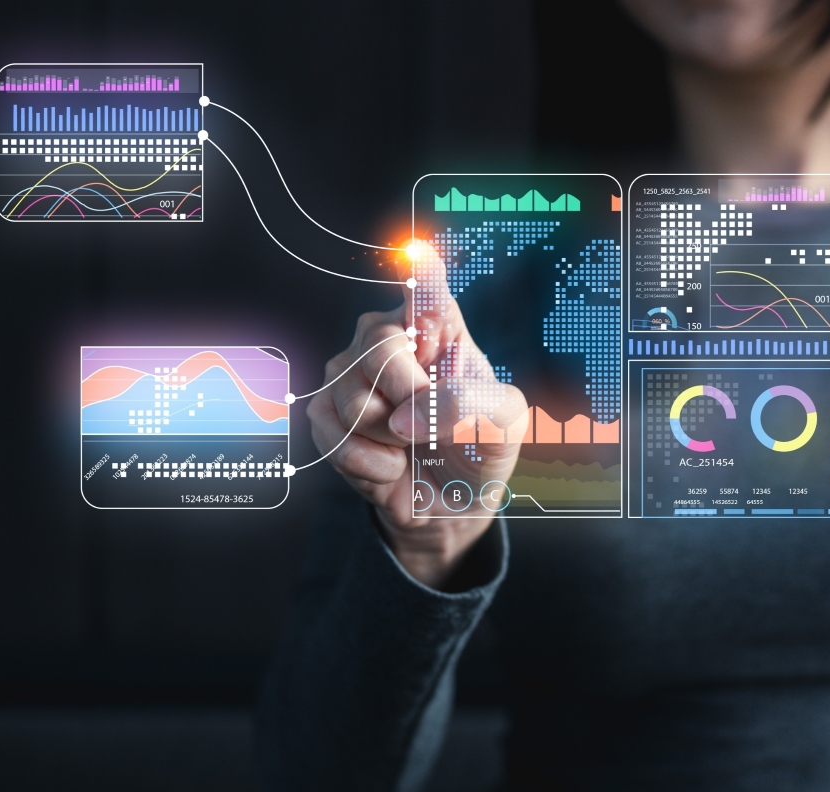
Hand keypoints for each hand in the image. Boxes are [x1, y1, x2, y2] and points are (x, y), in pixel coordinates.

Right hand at [306, 244, 525, 589]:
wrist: (451, 502)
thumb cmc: (479, 447)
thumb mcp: (504, 424)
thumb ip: (472, 406)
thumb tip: (408, 414)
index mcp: (439, 329)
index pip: (426, 291)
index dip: (420, 273)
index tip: (416, 252)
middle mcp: (389, 340)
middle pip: (378, 348)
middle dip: (408, 396)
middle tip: (428, 425)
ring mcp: (351, 375)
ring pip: (354, 399)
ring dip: (391, 439)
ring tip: (410, 445)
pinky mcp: (326, 415)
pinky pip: (333, 435)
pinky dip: (369, 463)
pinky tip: (390, 465)